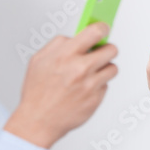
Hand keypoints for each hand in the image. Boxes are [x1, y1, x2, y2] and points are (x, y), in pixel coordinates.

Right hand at [5, 23, 117, 148]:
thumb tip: (78, 35)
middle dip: (106, 49)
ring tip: (92, 71)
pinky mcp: (96, 99)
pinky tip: (84, 89)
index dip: (102, 28)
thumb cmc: (37, 91)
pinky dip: (98, 85)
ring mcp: (90, 85)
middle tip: (101, 52)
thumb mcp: (39, 59)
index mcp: (66, 55)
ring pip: (112, 68)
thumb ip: (59, 44)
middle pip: (112, 49)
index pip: (95, 32)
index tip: (103, 28)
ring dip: (104, 68)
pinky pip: (105, 85)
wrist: (38, 121)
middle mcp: (81, 69)